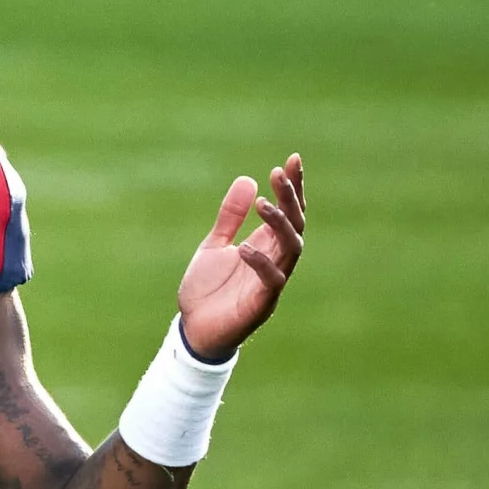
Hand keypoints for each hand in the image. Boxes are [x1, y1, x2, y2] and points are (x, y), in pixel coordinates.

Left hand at [176, 154, 305, 359]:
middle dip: (290, 199)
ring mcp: (271, 282)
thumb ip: (230, 217)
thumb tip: (247, 180)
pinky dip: (261, 262)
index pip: (289, 211)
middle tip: (280, 174)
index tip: (294, 159)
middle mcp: (274, 260)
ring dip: (279, 225)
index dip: (294, 187)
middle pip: (295, 225)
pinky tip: (245, 248)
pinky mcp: (262, 303)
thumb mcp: (214, 244)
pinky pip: (271, 280)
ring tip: (264, 205)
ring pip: (290, 248)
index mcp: (265, 245)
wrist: (193, 328)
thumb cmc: (208, 289)